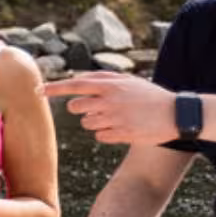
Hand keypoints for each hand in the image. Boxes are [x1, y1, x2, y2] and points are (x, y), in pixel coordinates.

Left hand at [41, 74, 176, 145]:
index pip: (74, 85)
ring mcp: (115, 118)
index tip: (38, 91)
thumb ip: (102, 80)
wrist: (176, 114)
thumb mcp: (128, 81)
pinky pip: (100, 136)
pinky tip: (123, 128)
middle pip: (77, 107)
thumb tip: (77, 80)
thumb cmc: (150, 95)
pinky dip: (107, 133)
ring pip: (87, 123)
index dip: (54, 89)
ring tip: (117, 117)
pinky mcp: (121, 134)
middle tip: (100, 108)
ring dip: (96, 122)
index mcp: (110, 85)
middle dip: (82, 109)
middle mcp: (109, 101)